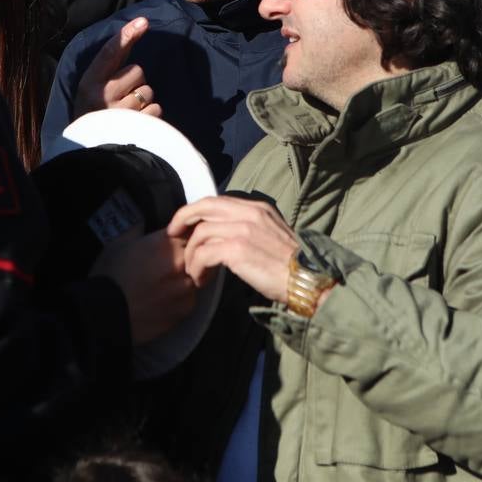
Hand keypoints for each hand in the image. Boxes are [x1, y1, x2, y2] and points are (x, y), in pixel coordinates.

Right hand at [72, 17, 160, 117]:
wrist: (90, 151)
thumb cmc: (94, 113)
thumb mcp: (93, 88)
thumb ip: (111, 66)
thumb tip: (137, 29)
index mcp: (89, 83)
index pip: (109, 53)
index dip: (126, 36)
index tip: (142, 22)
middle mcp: (102, 95)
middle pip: (137, 71)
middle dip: (135, 82)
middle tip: (121, 98)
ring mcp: (119, 112)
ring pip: (148, 91)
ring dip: (143, 100)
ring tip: (127, 113)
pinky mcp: (135, 127)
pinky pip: (156, 109)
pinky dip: (151, 116)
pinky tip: (136, 124)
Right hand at [92, 228, 195, 344]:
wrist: (107, 311)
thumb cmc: (110, 276)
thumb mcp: (119, 243)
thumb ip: (138, 230)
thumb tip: (143, 224)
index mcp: (167, 242)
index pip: (193, 231)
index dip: (188, 236)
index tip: (180, 241)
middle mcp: (181, 263)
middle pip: (199, 255)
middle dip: (189, 258)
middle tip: (170, 265)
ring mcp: (185, 287)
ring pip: (196, 279)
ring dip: (185, 280)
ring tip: (163, 285)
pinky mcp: (185, 309)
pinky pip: (189, 301)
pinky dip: (179, 300)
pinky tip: (161, 301)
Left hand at [168, 196, 297, 303]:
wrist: (307, 281)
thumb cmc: (290, 265)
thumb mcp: (271, 233)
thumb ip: (249, 226)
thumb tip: (222, 230)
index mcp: (257, 207)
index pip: (216, 200)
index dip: (194, 211)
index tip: (184, 225)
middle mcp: (249, 212)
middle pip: (203, 207)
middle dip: (182, 220)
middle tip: (173, 238)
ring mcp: (243, 229)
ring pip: (200, 233)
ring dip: (191, 255)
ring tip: (194, 272)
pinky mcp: (237, 249)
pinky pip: (203, 254)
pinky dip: (197, 267)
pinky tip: (201, 279)